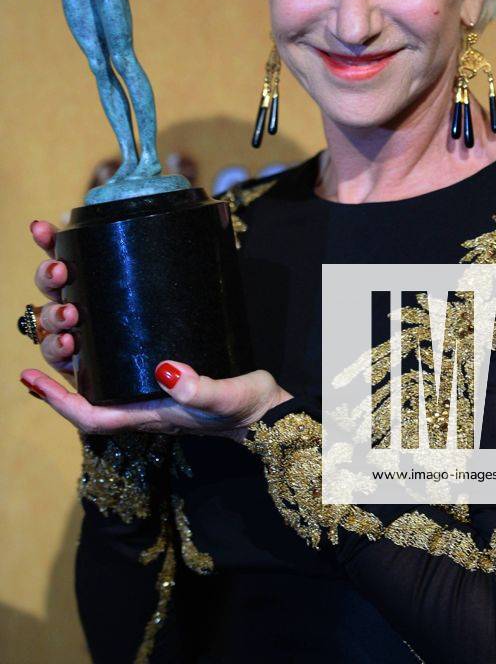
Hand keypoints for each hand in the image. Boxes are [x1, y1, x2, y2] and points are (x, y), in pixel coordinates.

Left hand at [22, 220, 292, 440]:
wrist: (262, 405)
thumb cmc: (243, 407)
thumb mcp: (225, 398)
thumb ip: (199, 388)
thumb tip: (167, 371)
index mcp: (144, 411)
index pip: (88, 412)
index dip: (55, 398)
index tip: (28, 376)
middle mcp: (134, 393)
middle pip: (82, 373)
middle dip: (61, 341)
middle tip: (62, 306)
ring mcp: (141, 374)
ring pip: (92, 352)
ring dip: (72, 322)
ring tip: (66, 287)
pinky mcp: (153, 354)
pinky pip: (112, 338)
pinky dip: (95, 317)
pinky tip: (86, 294)